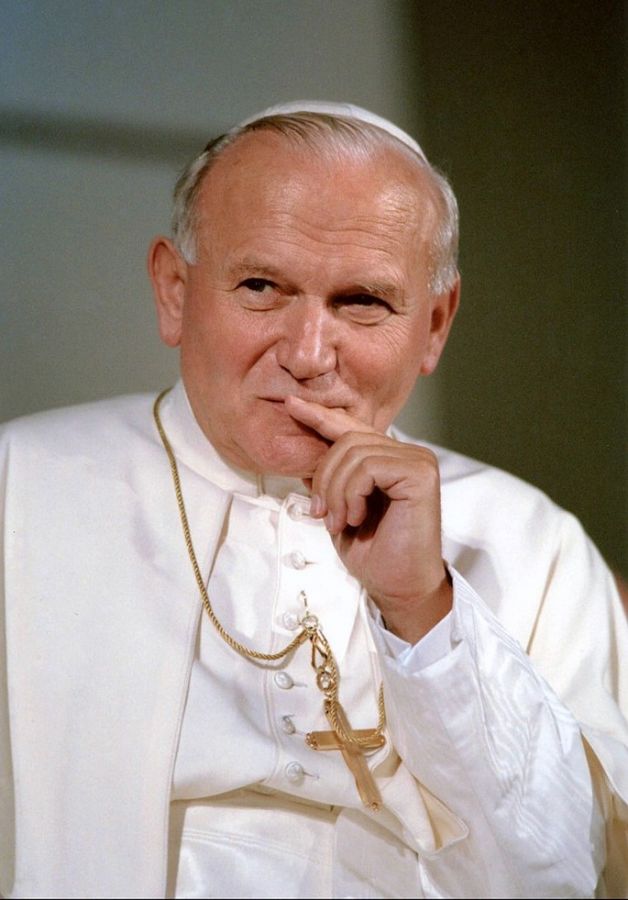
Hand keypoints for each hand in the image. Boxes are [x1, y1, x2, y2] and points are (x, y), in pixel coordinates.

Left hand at [285, 396, 451, 643]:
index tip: (291, 404)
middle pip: (347, 439)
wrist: (398, 586)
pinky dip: (351, 494)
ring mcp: (417, 460)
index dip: (320, 415)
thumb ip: (329, 480)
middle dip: (323, 477)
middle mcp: (407, 453)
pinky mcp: (421, 473)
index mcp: (388, 458)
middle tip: (320, 514)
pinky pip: (368, 467)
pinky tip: (355, 518)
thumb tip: (301, 456)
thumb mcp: (338, 509)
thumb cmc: (373, 553)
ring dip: (335, 492)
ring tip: (339, 522)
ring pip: (354, 453)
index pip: (350, 428)